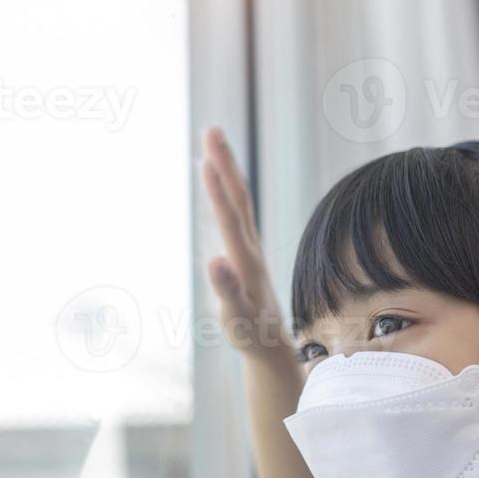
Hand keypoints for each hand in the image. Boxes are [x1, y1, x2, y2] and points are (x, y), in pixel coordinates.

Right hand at [202, 127, 292, 363]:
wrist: (272, 347)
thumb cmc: (251, 337)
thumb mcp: (237, 318)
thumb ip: (227, 290)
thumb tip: (215, 260)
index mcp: (245, 261)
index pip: (229, 217)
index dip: (217, 188)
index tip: (206, 157)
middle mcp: (250, 249)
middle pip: (238, 197)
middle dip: (225, 163)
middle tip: (211, 129)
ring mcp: (249, 249)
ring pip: (239, 201)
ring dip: (227, 170)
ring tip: (212, 143)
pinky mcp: (246, 254)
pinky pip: (236, 212)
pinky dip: (226, 190)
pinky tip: (218, 181)